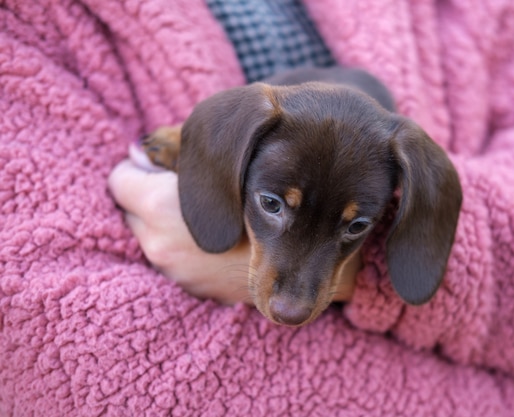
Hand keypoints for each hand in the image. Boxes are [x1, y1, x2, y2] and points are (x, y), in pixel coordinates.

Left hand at [108, 145, 358, 303]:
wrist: (308, 258)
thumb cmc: (271, 197)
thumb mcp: (226, 159)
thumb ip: (175, 147)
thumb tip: (137, 150)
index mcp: (160, 209)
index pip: (120, 179)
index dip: (141, 166)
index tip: (163, 163)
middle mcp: (159, 247)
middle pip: (133, 210)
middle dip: (152, 195)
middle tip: (190, 186)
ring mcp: (177, 274)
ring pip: (154, 236)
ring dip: (169, 221)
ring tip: (209, 209)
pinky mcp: (195, 290)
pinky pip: (177, 257)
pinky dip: (187, 245)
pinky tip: (219, 235)